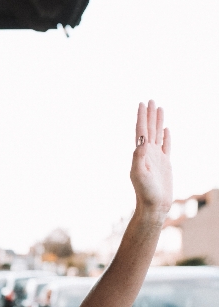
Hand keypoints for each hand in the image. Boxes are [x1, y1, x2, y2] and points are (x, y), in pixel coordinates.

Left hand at [130, 100, 172, 215]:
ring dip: (158, 122)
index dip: (141, 117)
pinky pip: (166, 146)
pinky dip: (166, 137)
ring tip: (159, 108)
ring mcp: (156, 159)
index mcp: (140, 154)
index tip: (142, 104)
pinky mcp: (165, 164)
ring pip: (157, 135)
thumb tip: (141, 142)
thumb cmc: (145, 193)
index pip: (141, 132)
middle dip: (149, 115)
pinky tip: (166, 129)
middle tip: (150, 100)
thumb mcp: (140, 175)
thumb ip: (139, 158)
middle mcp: (147, 154)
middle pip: (149, 130)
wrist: (154, 206)